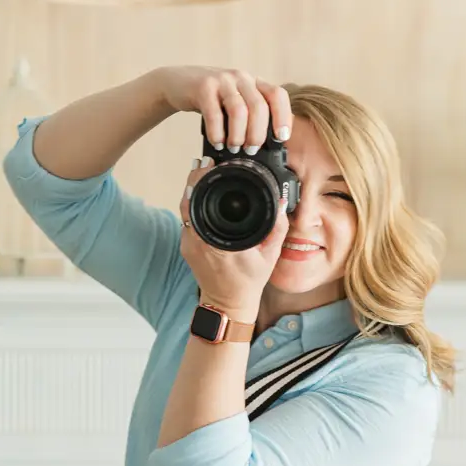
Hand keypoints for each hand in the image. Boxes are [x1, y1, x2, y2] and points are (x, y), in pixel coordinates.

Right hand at [156, 66, 292, 150]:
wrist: (177, 83)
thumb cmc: (211, 99)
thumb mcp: (234, 101)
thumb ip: (249, 115)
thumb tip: (264, 146)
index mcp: (254, 82)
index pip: (277, 95)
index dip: (283, 116)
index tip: (281, 138)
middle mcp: (241, 78)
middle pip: (259, 106)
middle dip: (258, 133)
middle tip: (251, 150)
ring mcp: (222, 80)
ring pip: (239, 110)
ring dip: (239, 135)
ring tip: (234, 148)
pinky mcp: (203, 87)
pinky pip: (214, 113)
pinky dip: (217, 132)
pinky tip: (217, 143)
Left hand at [179, 158, 288, 320]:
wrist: (228, 303)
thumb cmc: (249, 281)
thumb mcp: (270, 255)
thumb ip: (278, 228)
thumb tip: (282, 203)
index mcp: (218, 242)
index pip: (201, 202)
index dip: (202, 180)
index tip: (209, 164)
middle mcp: (198, 242)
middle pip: (187, 200)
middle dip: (195, 179)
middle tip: (206, 162)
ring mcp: (189, 245)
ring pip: (184, 209)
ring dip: (193, 191)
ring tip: (204, 173)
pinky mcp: (186, 247)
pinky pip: (187, 220)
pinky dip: (193, 205)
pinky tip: (203, 195)